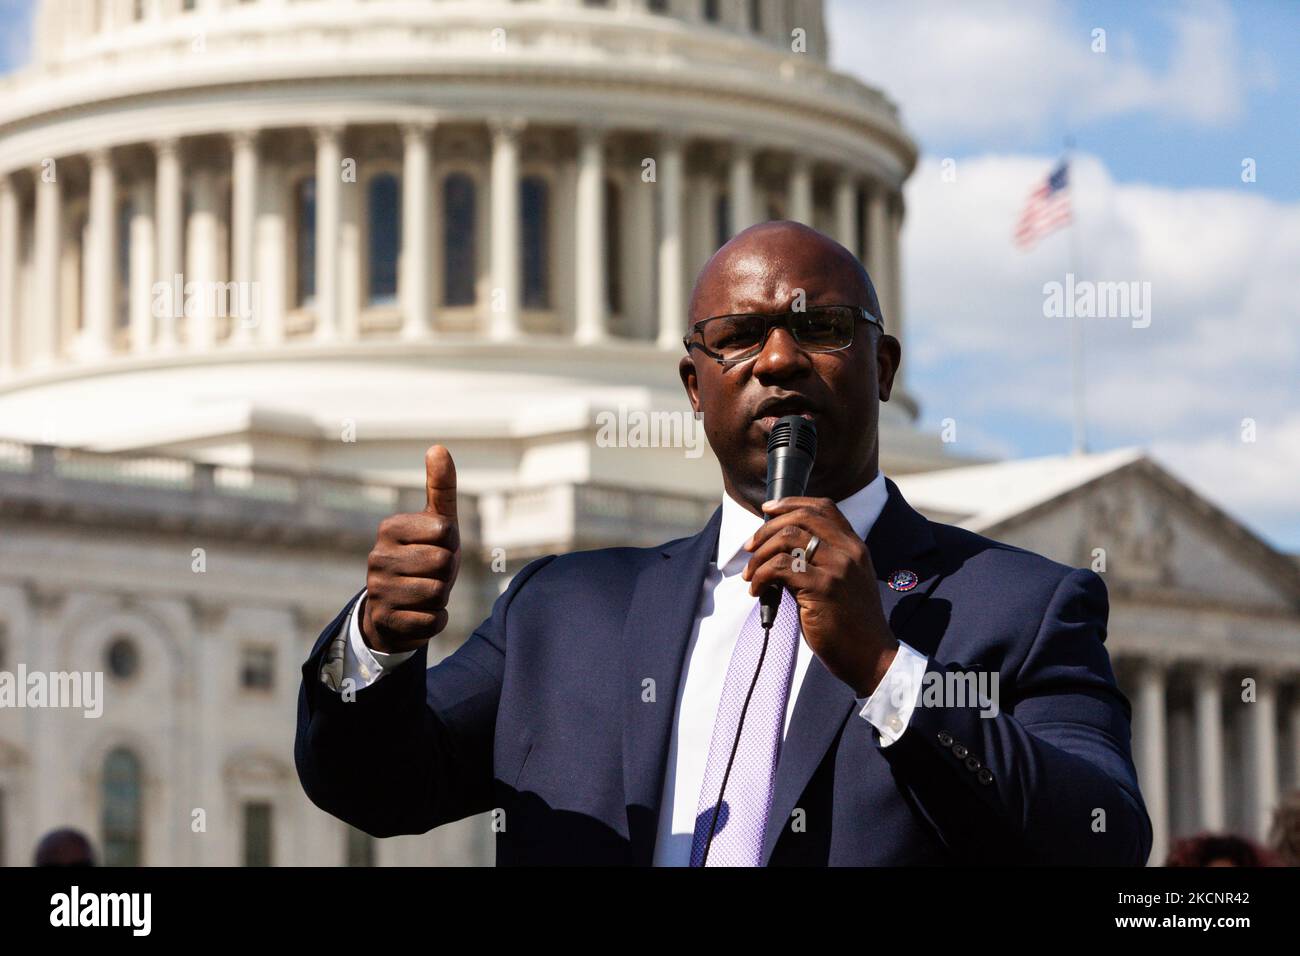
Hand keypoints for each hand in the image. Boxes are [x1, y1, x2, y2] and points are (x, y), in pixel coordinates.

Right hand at [360, 445, 461, 653]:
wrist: (398, 609)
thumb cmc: (424, 558)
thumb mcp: (437, 522)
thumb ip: (440, 486)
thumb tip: (438, 447)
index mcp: (390, 528)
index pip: (445, 531)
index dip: (450, 542)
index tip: (435, 547)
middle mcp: (377, 557)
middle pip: (443, 563)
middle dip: (446, 572)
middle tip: (431, 574)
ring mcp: (378, 590)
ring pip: (438, 593)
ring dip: (441, 596)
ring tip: (424, 592)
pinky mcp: (386, 621)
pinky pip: (433, 620)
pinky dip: (436, 619)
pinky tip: (419, 614)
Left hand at [741, 497, 897, 696]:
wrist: (871, 655)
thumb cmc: (851, 623)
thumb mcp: (844, 582)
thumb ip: (821, 561)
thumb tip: (778, 551)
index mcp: (855, 546)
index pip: (823, 507)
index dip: (791, 503)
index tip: (768, 509)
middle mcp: (849, 551)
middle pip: (802, 518)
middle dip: (767, 528)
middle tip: (750, 547)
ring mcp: (838, 567)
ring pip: (787, 538)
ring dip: (760, 555)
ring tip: (752, 575)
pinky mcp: (823, 587)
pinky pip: (781, 567)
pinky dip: (762, 576)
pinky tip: (758, 590)